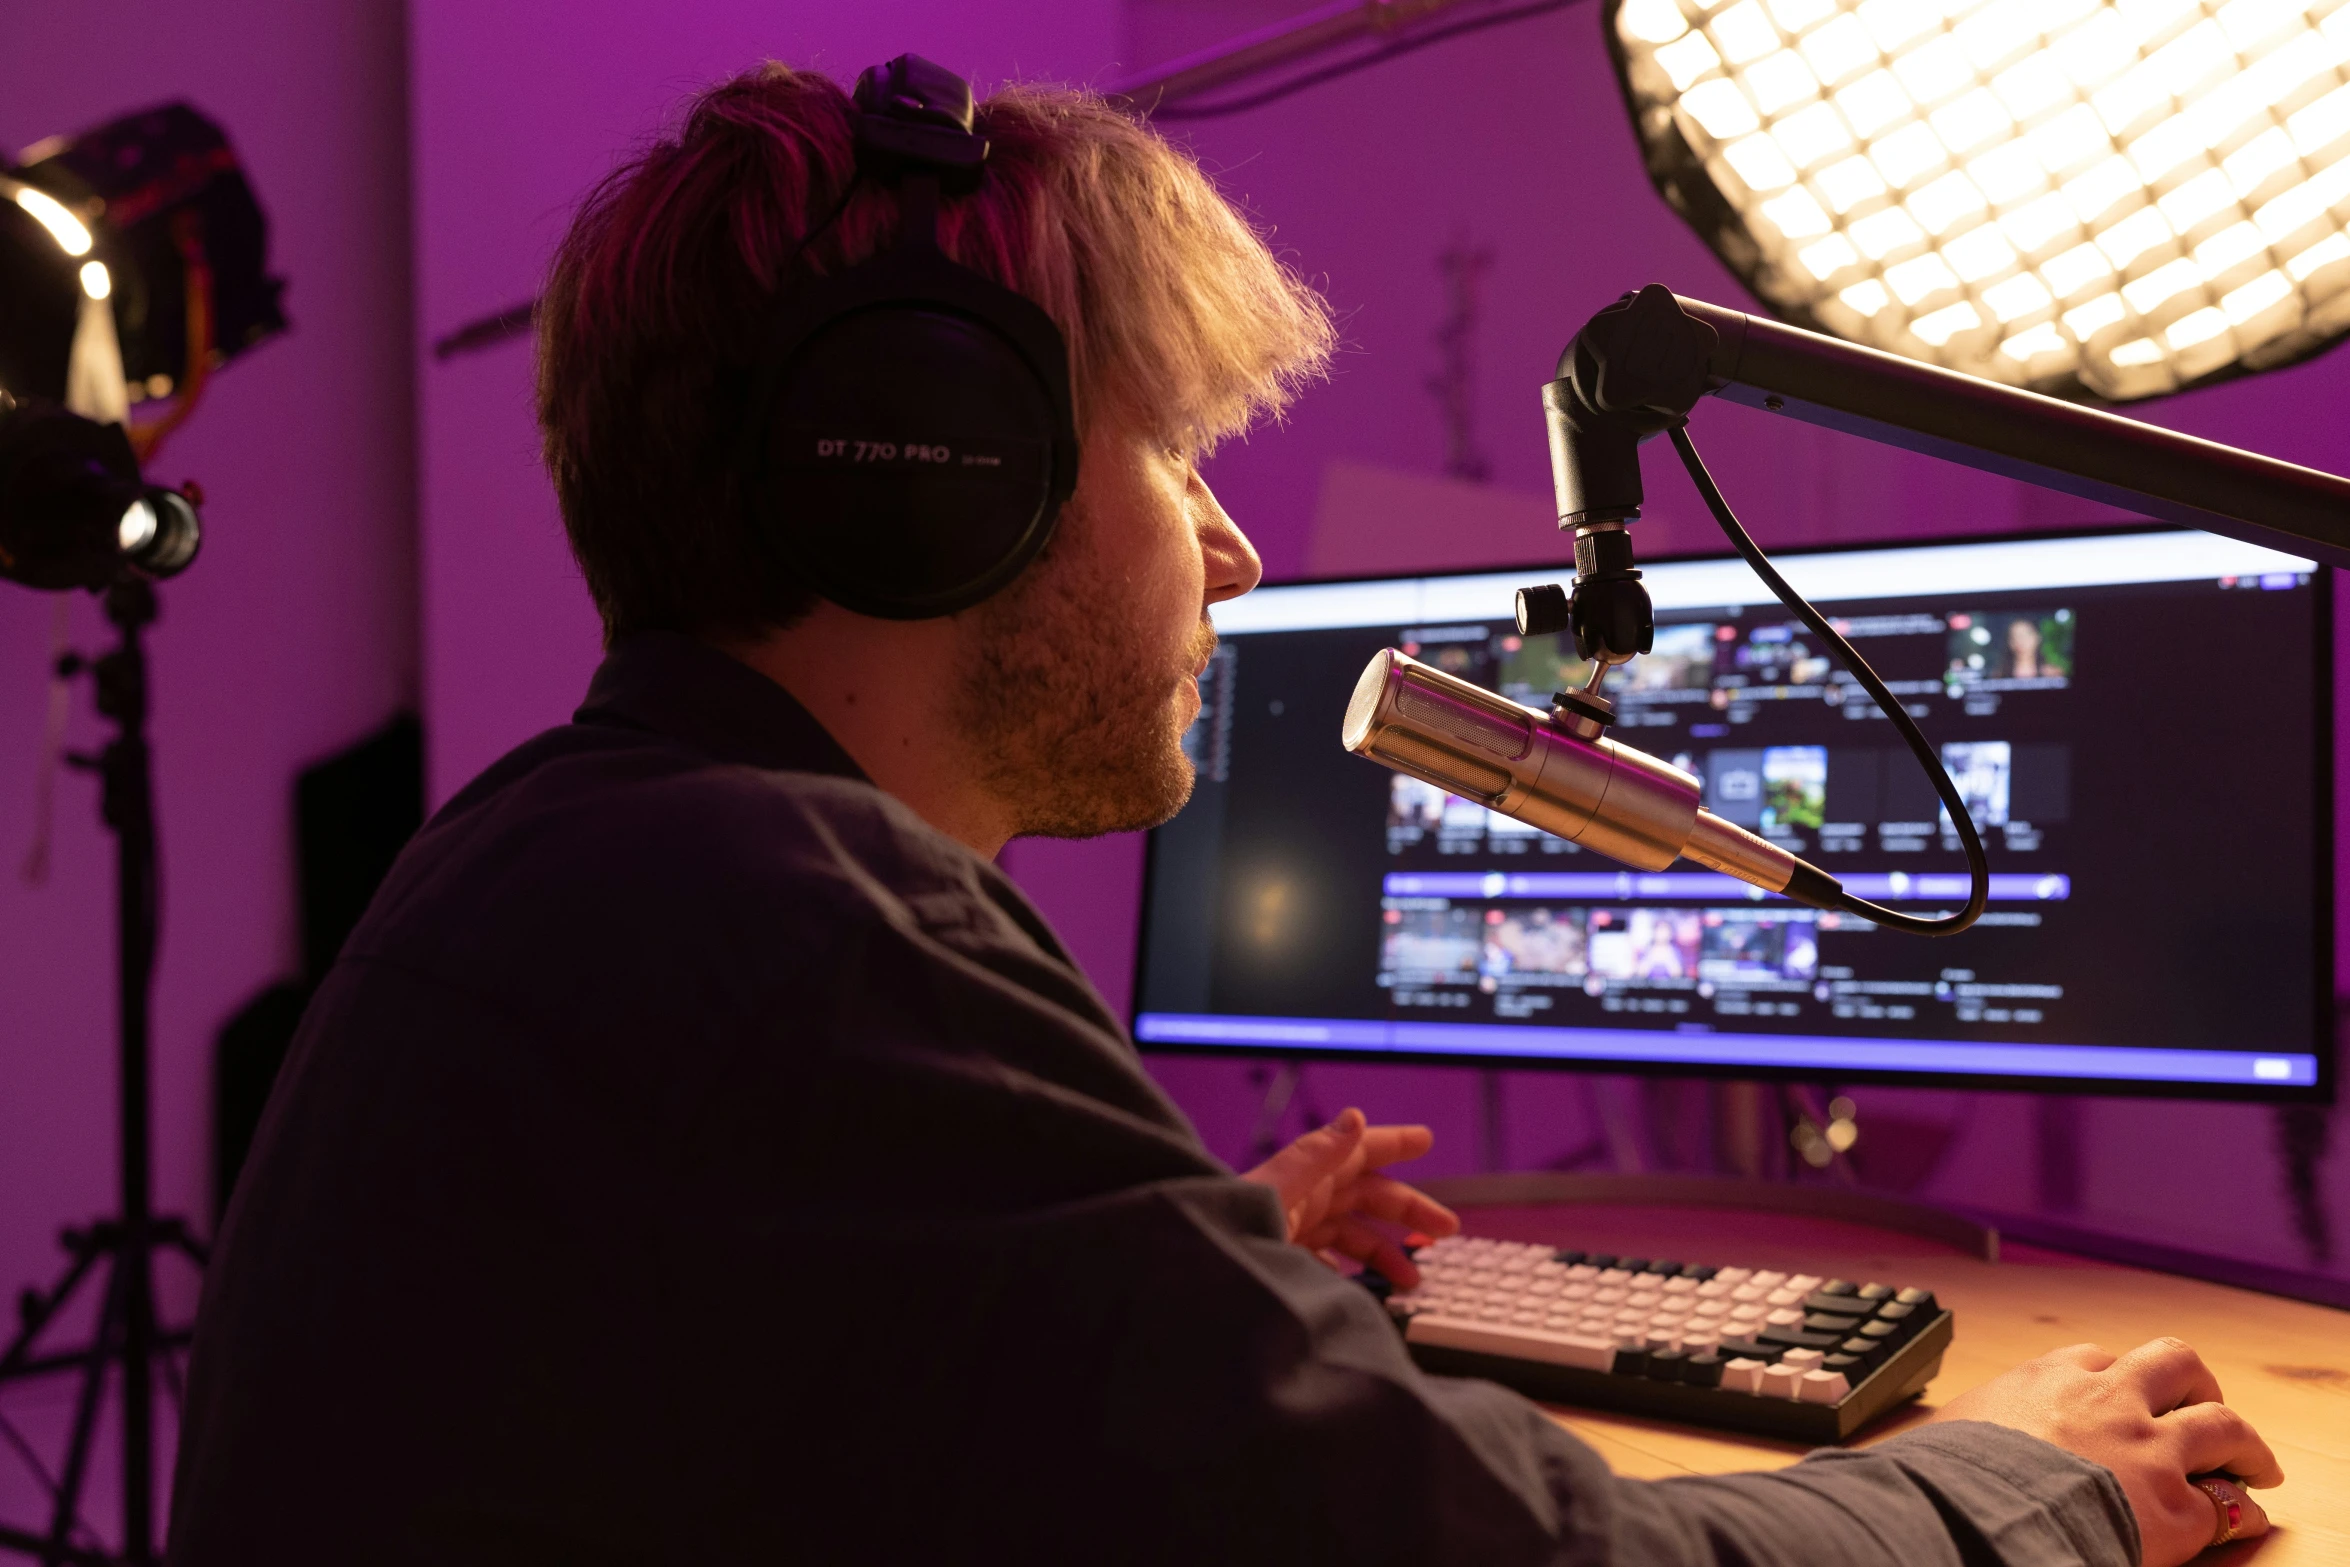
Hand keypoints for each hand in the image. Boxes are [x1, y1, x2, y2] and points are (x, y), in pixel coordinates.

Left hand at [1242, 1108, 1459, 1287]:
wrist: (1192, 1286)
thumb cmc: (1228, 1235)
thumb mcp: (1277, 1193)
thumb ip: (1317, 1157)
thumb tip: (1354, 1118)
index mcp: (1303, 1176)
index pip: (1355, 1150)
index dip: (1391, 1143)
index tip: (1425, 1139)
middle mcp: (1298, 1199)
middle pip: (1363, 1195)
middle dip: (1406, 1209)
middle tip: (1445, 1228)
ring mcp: (1290, 1230)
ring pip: (1350, 1233)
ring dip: (1385, 1251)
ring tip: (1411, 1279)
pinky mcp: (1283, 1260)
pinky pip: (1327, 1261)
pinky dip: (1352, 1271)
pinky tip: (1369, 1290)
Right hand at [1930, 1339, 2282, 1566]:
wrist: (1980, 1507)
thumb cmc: (1950, 1472)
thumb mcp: (1950, 1428)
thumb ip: (1965, 1427)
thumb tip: (1920, 1449)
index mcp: (2048, 1378)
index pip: (2098, 1360)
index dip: (2117, 1377)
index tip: (2122, 1396)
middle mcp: (2107, 1400)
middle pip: (2174, 1364)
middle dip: (2196, 1383)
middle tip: (2202, 1403)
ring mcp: (2147, 1449)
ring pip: (2222, 1423)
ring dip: (2246, 1443)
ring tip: (2256, 1462)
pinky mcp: (2173, 1505)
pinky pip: (2228, 1505)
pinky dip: (2241, 1513)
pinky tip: (2245, 1522)